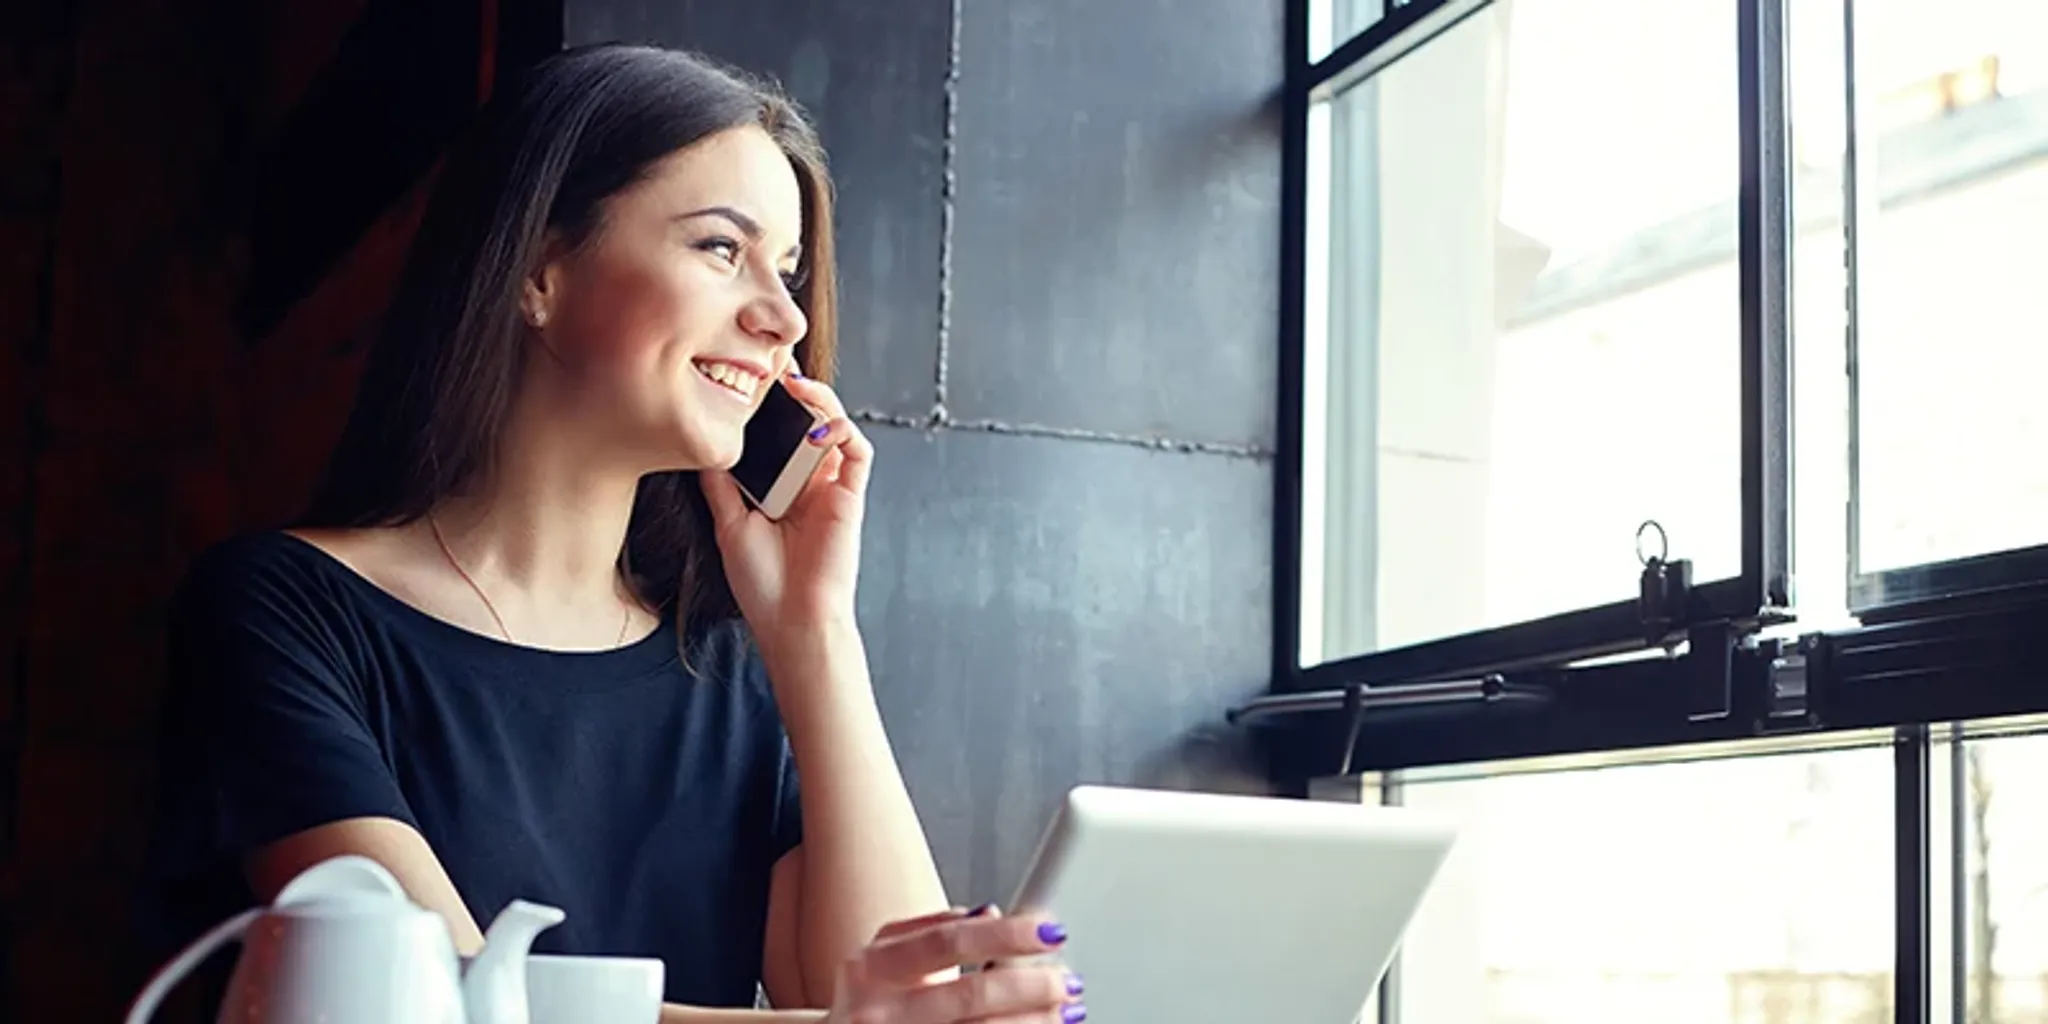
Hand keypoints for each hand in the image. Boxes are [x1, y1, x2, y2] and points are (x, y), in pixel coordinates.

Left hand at [702, 374, 871, 636]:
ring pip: (834, 425)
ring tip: (792, 380)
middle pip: (806, 419)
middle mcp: (808, 480)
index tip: (745, 370)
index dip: (768, 400)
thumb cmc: (762, 584)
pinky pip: (857, 452)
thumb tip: (701, 445)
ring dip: (818, 398)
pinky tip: (817, 425)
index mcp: (781, 485)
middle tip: (771, 357)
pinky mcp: (851, 497)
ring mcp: (831, 486)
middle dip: (792, 385)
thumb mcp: (729, 524)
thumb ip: (721, 485)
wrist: (791, 622)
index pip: (777, 431)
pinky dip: (842, 430)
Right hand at [827, 906, 1084, 1023]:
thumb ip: (930, 931)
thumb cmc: (869, 1005)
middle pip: (969, 995)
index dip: (1004, 935)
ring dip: (1031, 1023)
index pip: (947, 940)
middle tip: (1068, 979)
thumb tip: (990, 914)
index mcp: (871, 967)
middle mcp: (877, 1012)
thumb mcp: (882, 960)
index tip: (1049, 930)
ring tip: (1068, 1011)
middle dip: (1030, 987)